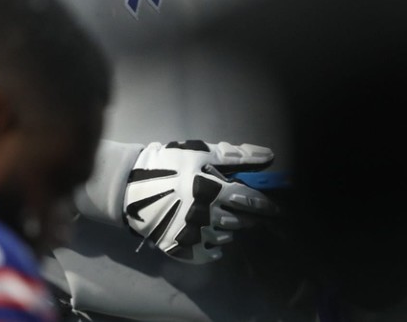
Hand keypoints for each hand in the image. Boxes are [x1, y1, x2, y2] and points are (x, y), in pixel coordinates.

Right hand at [123, 140, 276, 263]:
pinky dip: (214, 248)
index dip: (266, 205)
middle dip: (244, 215)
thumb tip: (269, 155)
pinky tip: (210, 239)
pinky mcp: (182, 249)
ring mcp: (193, 236)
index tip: (278, 210)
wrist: (129, 188)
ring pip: (225, 237)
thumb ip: (234, 155)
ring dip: (227, 229)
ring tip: (219, 218)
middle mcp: (206, 217)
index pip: (250, 201)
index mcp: (212, 192)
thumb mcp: (198, 152)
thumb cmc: (166, 164)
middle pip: (239, 221)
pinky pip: (208, 254)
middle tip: (239, 209)